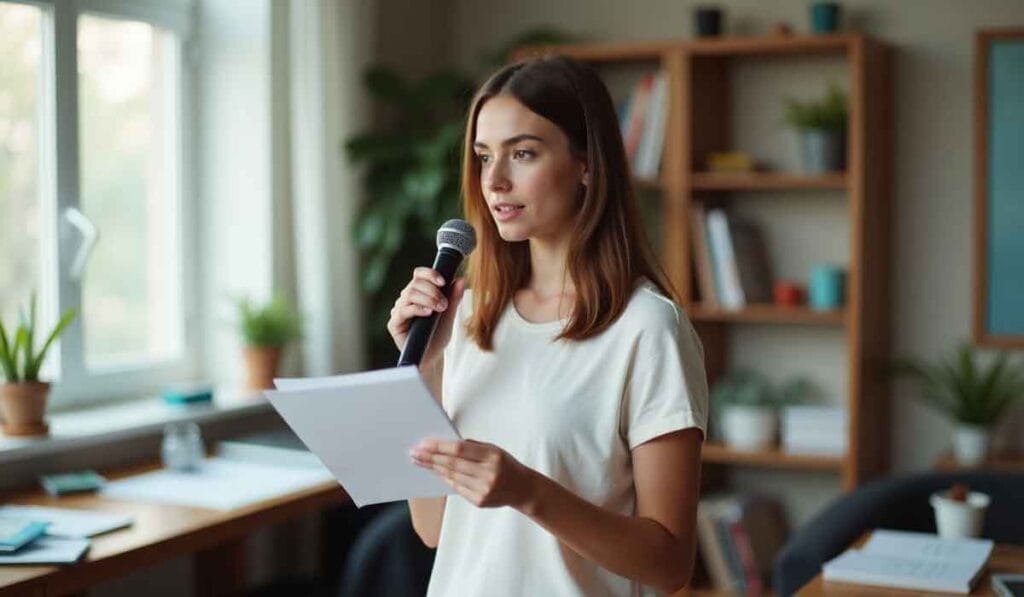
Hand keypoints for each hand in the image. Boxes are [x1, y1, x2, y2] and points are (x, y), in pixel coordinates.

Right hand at [386, 268, 465, 368]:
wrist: (432, 356)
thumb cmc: (438, 335)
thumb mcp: (449, 314)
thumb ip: (454, 298)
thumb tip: (461, 280)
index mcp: (418, 293)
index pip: (419, 274)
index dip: (430, 274)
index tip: (443, 282)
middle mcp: (406, 299)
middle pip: (415, 283)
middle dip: (433, 291)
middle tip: (445, 304)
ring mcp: (399, 310)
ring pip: (410, 294)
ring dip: (428, 299)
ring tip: (440, 308)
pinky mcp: (394, 323)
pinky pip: (403, 310)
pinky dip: (417, 309)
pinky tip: (428, 313)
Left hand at [410, 439, 537, 509]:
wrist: (523, 489)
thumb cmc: (505, 464)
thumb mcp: (494, 449)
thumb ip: (472, 447)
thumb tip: (445, 444)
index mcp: (493, 456)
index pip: (460, 449)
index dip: (440, 446)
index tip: (424, 443)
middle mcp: (488, 474)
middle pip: (453, 464)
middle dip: (431, 458)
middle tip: (415, 453)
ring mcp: (484, 489)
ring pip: (452, 477)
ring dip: (433, 468)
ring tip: (420, 461)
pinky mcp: (479, 501)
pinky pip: (457, 488)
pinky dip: (444, 478)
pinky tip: (435, 472)